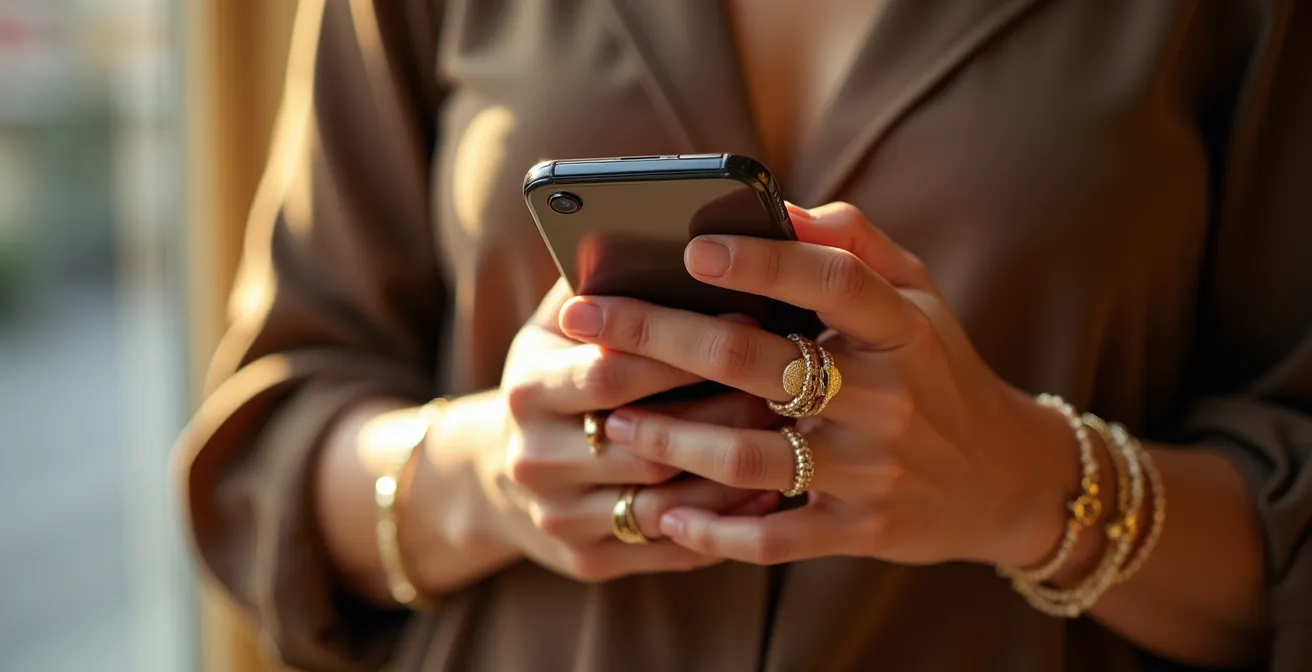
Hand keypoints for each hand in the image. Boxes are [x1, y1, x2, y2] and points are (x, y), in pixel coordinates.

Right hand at [478, 279, 779, 582]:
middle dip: (723, 411)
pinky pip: (668, 549)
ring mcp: (558, 515)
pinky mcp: (585, 560)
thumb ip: (606, 277)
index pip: (609, 371)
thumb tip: (672, 229)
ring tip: (794, 439)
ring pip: (665, 504)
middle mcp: (533, 458)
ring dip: (735, 474)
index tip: (751, 320)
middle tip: (791, 385)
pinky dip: (723, 524)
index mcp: (528, 388)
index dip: (683, 348)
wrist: (494, 472)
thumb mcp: (561, 322)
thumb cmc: (557, 373)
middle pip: (646, 442)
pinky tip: (771, 492)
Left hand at [556, 203, 1075, 567]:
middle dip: (658, 337)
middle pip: (757, 363)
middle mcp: (885, 398)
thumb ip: (857, 246)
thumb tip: (778, 207)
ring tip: (609, 420)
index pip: (831, 282)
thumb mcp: (920, 297)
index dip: (761, 263)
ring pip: (748, 456)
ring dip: (667, 437)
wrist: (1003, 477)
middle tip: (586, 319)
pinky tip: (664, 515)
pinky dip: (712, 531)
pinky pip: (773, 539)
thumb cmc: (938, 370)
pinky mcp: (859, 531)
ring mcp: (871, 470)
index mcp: (901, 330)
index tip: (689, 246)